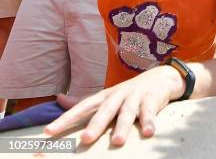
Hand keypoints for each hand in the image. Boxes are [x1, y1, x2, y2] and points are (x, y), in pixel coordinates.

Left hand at [44, 65, 182, 145]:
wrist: (161, 78)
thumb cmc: (129, 93)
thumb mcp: (107, 96)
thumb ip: (85, 102)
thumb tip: (59, 99)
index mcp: (105, 96)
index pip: (83, 107)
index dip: (66, 119)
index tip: (48, 132)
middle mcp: (118, 95)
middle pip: (105, 110)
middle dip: (96, 124)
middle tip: (86, 140)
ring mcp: (135, 96)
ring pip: (128, 112)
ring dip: (123, 126)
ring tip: (118, 142)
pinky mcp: (152, 99)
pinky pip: (150, 111)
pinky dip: (150, 121)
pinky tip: (149, 133)